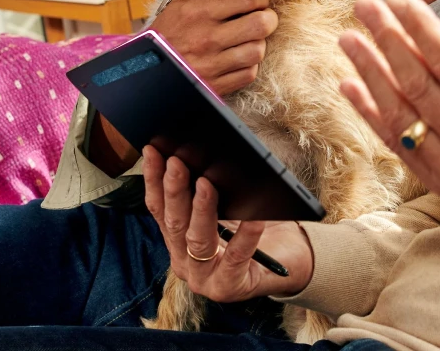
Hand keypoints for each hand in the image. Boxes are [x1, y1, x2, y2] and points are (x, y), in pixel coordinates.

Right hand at [143, 146, 314, 300]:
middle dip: (174, 190)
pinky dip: (245, 235)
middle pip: (175, 224)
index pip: (159, 209)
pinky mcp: (231, 287)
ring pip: (198, 241)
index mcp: (177, 241)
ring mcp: (205, 278)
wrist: (286, 262)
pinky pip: (237, 257)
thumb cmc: (253, 230)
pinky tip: (254, 218)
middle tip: (177, 162)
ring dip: (201, 210)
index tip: (153, 152)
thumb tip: (202, 156)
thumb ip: (208, 193)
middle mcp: (184, 262)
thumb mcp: (226, 210)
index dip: (153, 180)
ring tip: (206, 184)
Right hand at [151, 0, 278, 95]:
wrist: (146, 70)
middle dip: (268, 19)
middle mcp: (208, 38)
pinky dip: (248, 65)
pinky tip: (238, 58)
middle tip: (263, 18)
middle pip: (261, 24)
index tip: (258, 1)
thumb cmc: (166, 33)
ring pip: (258, 50)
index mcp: (199, 13)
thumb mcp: (181, 3)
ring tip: (247, 39)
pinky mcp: (217, 85)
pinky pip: (249, 73)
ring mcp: (213, 64)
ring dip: (257, 43)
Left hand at [338, 0, 439, 265]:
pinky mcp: (439, 182)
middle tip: (364, 6)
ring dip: (369, 73)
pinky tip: (349, 83)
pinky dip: (370, 113)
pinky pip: (396, 143)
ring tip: (348, 38)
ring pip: (401, 114)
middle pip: (419, 85)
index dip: (422, 30)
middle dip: (387, 41)